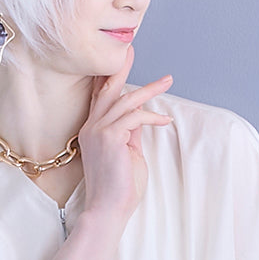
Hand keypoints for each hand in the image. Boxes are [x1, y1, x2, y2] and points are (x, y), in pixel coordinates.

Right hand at [76, 45, 172, 223]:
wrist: (109, 210)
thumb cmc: (120, 187)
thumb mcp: (127, 152)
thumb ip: (131, 132)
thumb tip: (140, 114)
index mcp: (93, 130)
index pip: (99, 98)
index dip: (108, 78)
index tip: (120, 61)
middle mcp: (91, 127)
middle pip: (107, 90)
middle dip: (120, 69)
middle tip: (130, 49)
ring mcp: (98, 131)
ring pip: (125, 100)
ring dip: (149, 89)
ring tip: (167, 80)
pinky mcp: (110, 137)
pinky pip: (134, 117)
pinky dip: (151, 116)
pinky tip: (164, 121)